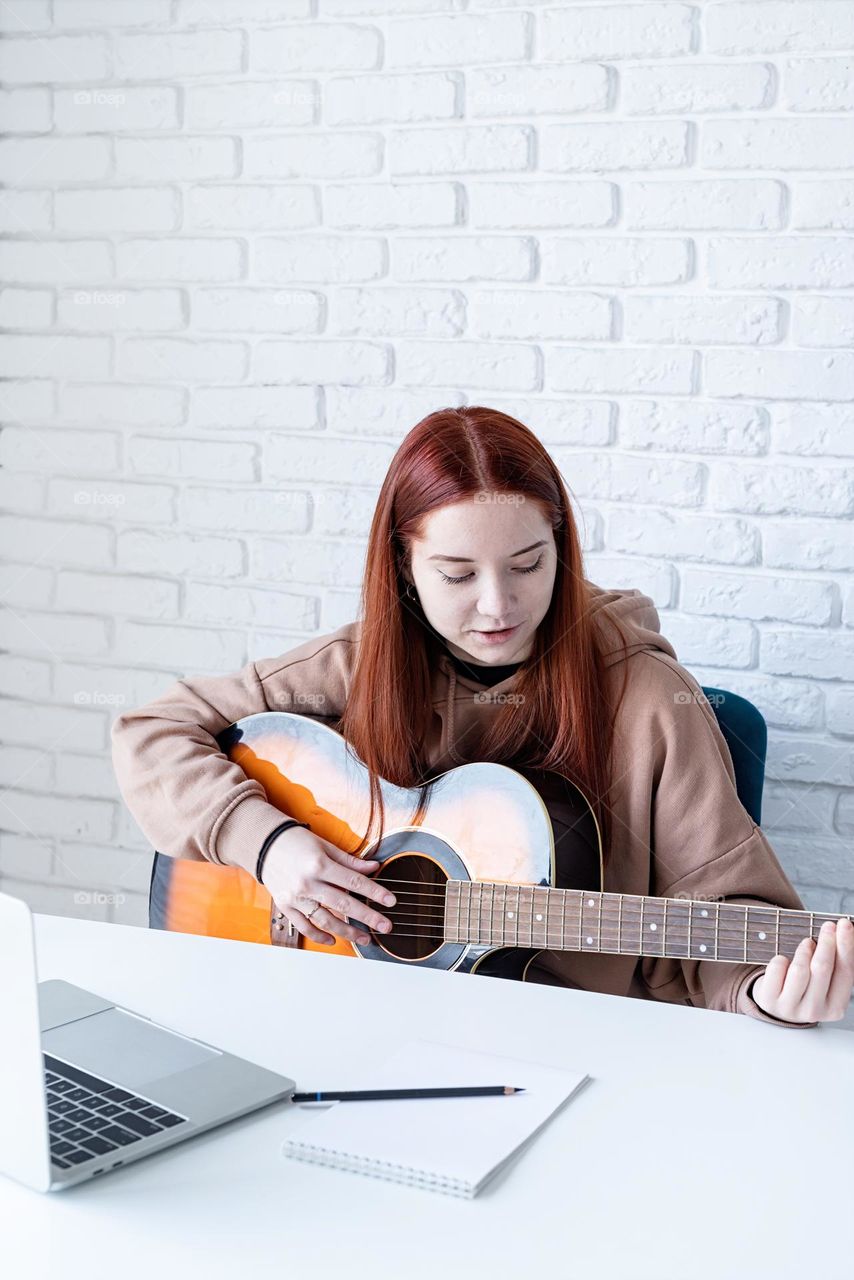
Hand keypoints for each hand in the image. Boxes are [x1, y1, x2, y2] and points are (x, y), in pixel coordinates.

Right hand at [260, 825, 395, 946]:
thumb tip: (374, 867)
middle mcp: (308, 883)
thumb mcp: (325, 846)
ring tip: (365, 938)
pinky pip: (304, 927)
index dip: (375, 892)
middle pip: (344, 905)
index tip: (391, 901)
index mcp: (320, 864)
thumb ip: (350, 861)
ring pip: (326, 920)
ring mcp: (296, 897)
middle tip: (386, 926)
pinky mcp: (286, 906)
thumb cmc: (297, 842)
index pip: (354, 882)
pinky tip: (333, 940)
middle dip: (368, 917)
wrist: (265, 845)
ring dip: (347, 932)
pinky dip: (319, 936)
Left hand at [750, 918, 853, 1022]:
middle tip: (828, 926)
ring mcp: (790, 1008)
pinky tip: (784, 960)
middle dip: (827, 942)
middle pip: (822, 968)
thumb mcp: (825, 983)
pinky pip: (776, 969)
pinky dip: (780, 959)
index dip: (846, 946)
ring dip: (804, 951)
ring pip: (799, 970)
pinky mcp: (769, 1000)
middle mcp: (814, 1012)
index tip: (845, 925)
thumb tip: (843, 933)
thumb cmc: (805, 989)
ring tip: (806, 943)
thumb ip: (835, 965)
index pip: (846, 973)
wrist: (777, 1006)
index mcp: (835, 1008)